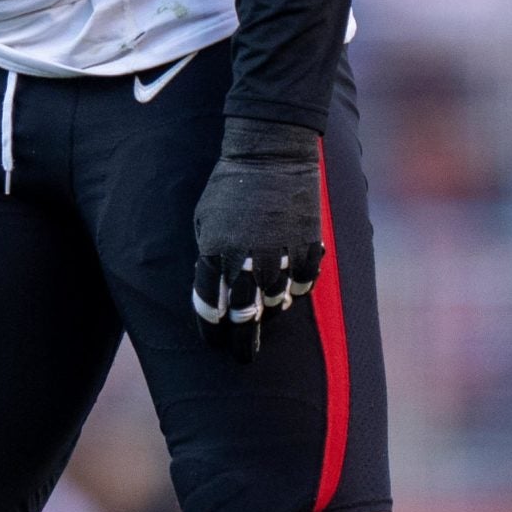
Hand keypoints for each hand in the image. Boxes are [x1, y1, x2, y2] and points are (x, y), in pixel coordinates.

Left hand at [190, 117, 322, 361]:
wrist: (270, 153)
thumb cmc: (229, 185)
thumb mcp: (205, 220)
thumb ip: (208, 259)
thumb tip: (217, 294)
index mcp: (214, 254)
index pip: (210, 310)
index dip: (211, 331)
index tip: (214, 340)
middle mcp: (247, 262)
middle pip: (243, 321)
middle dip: (242, 344)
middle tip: (243, 357)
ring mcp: (280, 257)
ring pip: (275, 307)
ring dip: (269, 313)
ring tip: (266, 313)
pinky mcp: (307, 248)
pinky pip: (303, 285)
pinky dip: (295, 290)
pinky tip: (288, 288)